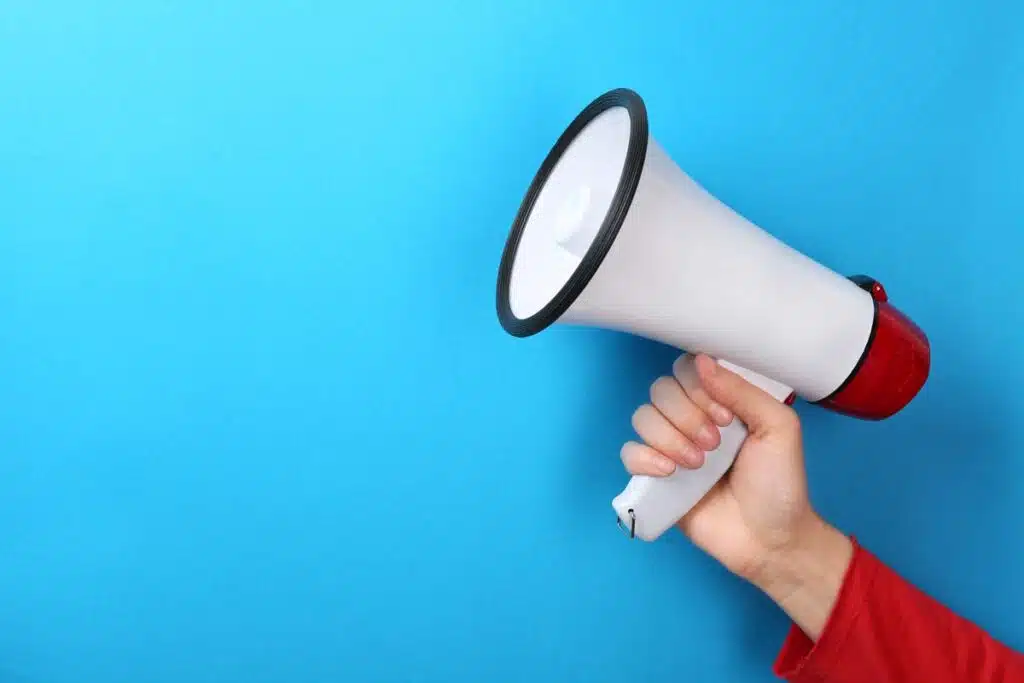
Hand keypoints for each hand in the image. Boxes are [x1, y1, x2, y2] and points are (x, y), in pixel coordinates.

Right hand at [621, 353, 852, 637]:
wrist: (770, 539)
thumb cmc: (780, 484)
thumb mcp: (778, 427)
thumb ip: (742, 391)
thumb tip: (702, 361)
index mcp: (721, 402)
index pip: (688, 370)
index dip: (699, 387)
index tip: (725, 416)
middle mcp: (692, 419)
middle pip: (661, 390)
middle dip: (686, 416)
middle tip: (715, 445)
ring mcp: (672, 448)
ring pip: (643, 417)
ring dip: (669, 438)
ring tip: (698, 465)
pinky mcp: (655, 478)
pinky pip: (629, 452)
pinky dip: (645, 458)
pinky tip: (669, 473)